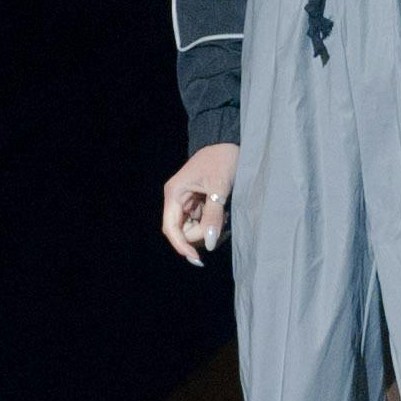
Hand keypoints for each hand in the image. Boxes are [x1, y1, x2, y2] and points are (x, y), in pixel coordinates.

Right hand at [158, 143, 239, 263]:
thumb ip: (213, 215)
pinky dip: (211, 223)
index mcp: (174, 193)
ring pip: (191, 228)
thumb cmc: (223, 160)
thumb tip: (210, 243)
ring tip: (224, 218)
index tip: (198, 258)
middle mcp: (176, 199)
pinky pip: (199, 221)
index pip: (171, 228)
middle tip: (220, 229)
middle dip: (199, 236)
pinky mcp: (196, 202)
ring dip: (207, 230)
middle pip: (181, 231)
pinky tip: (222, 214)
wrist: (229, 142)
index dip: (182, 245)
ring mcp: (186, 201)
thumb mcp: (219, 187)